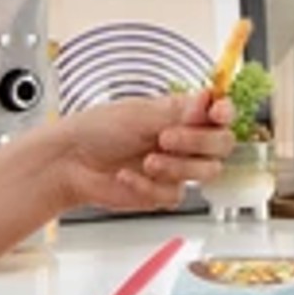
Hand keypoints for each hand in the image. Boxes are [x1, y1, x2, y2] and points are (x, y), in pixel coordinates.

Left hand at [45, 91, 232, 212]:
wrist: (69, 164)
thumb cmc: (97, 130)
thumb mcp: (139, 115)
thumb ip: (178, 113)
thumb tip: (207, 100)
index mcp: (180, 114)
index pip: (219, 113)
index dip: (224, 112)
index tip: (216, 112)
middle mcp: (184, 140)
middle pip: (221, 145)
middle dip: (197, 142)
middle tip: (167, 138)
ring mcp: (176, 168)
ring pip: (205, 173)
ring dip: (176, 167)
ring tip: (147, 161)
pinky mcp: (162, 192)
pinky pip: (175, 194)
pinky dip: (149, 186)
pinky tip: (127, 177)